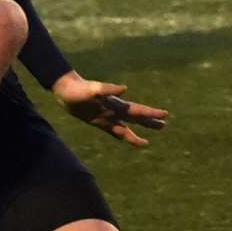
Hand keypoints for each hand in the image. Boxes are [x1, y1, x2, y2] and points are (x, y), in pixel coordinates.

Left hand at [51, 72, 167, 146]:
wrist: (65, 91)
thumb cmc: (79, 89)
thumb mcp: (93, 89)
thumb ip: (108, 89)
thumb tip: (124, 88)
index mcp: (116, 104)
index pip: (137, 110)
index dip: (151, 113)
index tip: (166, 114)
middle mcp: (114, 111)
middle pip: (136, 118)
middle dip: (150, 122)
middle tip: (164, 125)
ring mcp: (106, 117)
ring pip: (126, 127)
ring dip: (137, 134)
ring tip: (146, 142)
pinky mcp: (98, 122)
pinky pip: (113, 131)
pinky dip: (121, 135)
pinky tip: (125, 138)